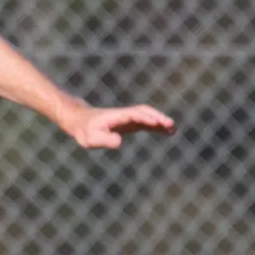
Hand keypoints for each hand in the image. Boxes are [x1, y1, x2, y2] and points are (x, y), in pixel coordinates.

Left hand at [58, 100, 174, 149]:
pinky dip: (158, 126)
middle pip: (144, 112)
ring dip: (160, 121)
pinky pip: (147, 123)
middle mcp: (125, 115)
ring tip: (173, 129)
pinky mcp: (131, 123)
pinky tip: (168, 132)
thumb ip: (105, 140)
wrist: (81, 122)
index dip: (145, 118)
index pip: (134, 114)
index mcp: (117, 116)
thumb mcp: (91, 138)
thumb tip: (120, 142)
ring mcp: (129, 118)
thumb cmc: (85, 130)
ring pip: (148, 116)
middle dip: (157, 117)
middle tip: (170, 125)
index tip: (156, 123)